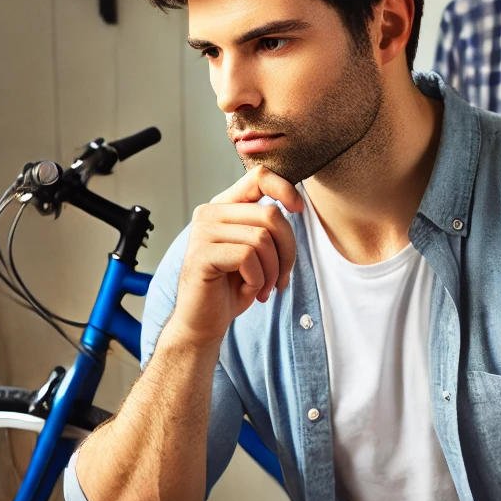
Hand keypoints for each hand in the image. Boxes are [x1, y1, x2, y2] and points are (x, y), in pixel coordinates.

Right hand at [168, 166, 303, 348]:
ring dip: (273, 271)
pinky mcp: (202, 254)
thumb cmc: (231, 288)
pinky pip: (248, 257)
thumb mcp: (255, 251)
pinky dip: (258, 279)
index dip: (285, 189)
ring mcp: (202, 232)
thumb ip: (266, 226)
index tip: (299, 210)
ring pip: (262, 239)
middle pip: (271, 215)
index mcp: (224, 207)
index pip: (259, 178)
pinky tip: (249, 291)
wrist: (203, 323)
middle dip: (287, 251)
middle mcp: (210, 213)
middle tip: (281, 279)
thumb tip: (296, 206)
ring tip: (265, 288)